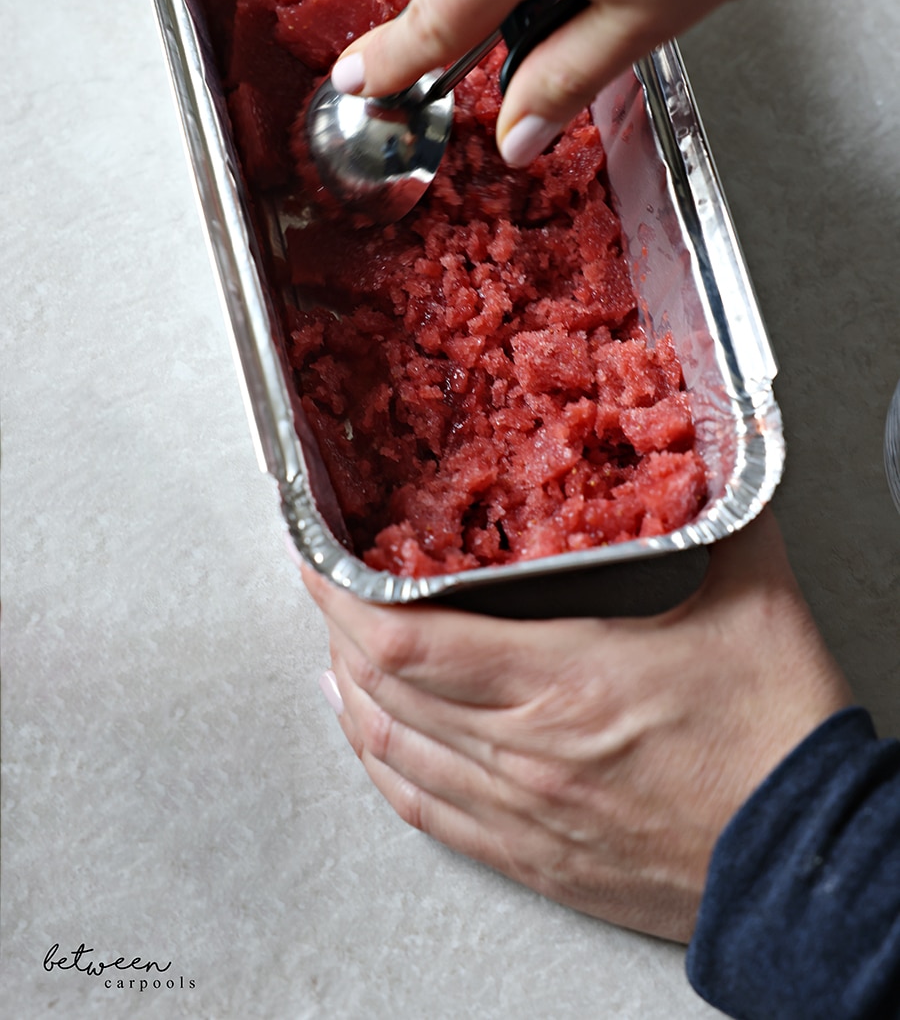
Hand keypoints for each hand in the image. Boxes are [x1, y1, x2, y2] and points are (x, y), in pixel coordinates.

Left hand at [298, 510, 851, 941]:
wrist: (809, 867)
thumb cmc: (779, 745)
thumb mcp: (755, 606)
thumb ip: (723, 517)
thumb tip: (716, 456)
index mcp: (562, 682)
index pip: (407, 636)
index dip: (343, 597)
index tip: (319, 561)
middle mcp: (522, 752)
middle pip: (384, 689)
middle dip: (339, 633)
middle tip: (327, 590)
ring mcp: (520, 812)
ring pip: (395, 751)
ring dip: (353, 696)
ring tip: (337, 653)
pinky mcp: (533, 856)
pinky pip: (428, 813)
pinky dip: (385, 768)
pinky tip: (375, 743)